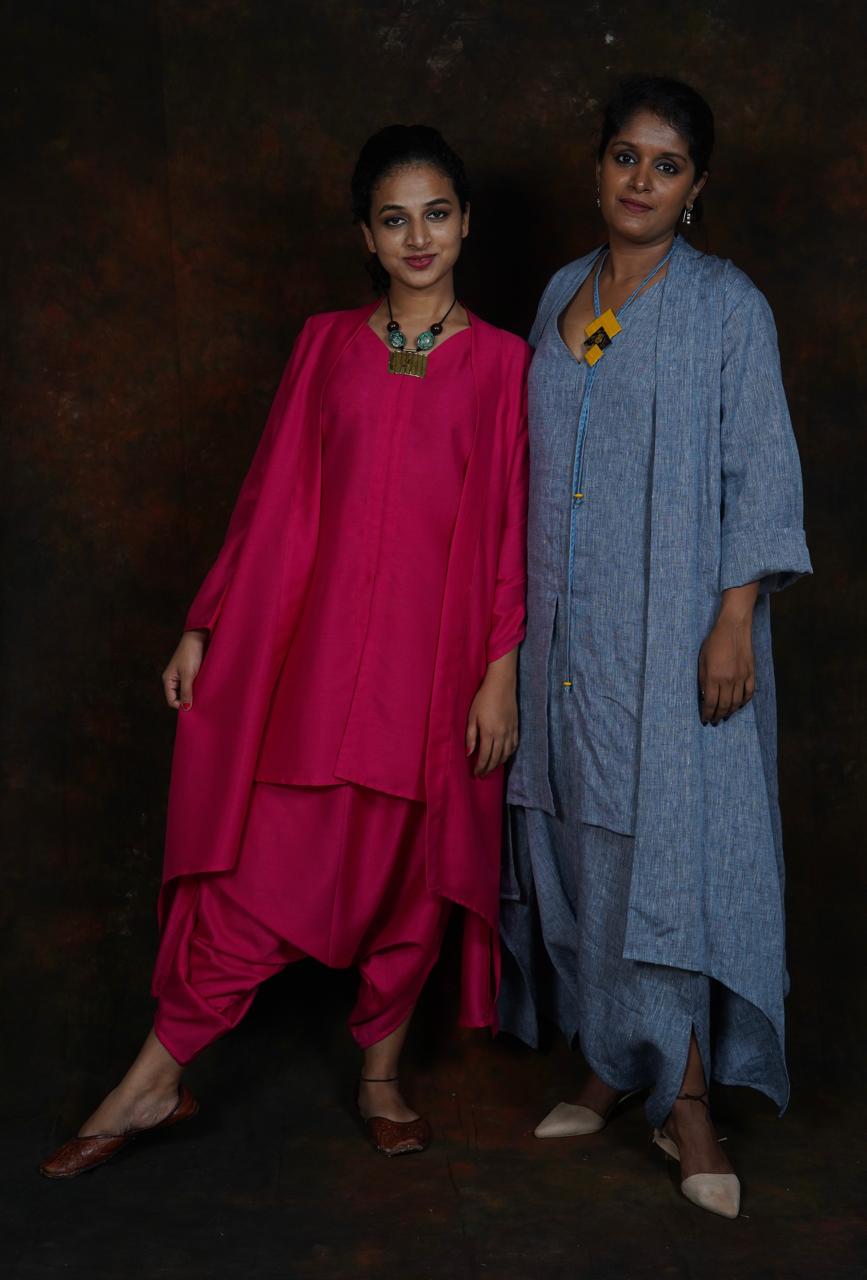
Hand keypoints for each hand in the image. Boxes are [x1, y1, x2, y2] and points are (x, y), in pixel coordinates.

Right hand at [162, 630, 207, 710]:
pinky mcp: (191, 674)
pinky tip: (205, 688)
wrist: (198, 638)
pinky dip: (198, 688)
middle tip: (200, 701)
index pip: (171, 701)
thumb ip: (186, 691)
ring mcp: (182, 677)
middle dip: (188, 700)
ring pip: (186, 692)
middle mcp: (173, 680)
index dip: (181, 705)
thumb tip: (186, 708)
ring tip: (203, 693)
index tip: (194, 706)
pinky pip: (193, 686)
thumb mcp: (188, 674)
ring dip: (194, 694)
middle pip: (178, 698)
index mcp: (168, 680)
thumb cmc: (190, 654)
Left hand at [465, 649, 518, 776]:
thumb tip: (469, 754)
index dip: (480, 767)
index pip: (485, 757)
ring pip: (506, 754)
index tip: (476, 774)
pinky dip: (508, 754)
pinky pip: (513, 746)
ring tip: (491, 769)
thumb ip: (471, 736)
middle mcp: (502, 735)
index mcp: (490, 733)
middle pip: (496, 758)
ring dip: (498, 764)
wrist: (501, 684)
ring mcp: (511, 731)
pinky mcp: (516, 727)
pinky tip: (503, 757)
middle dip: (488, 769)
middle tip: (482, 775)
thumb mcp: (472, 717)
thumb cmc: (483, 699)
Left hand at [698, 584, 757, 724]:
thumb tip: (704, 697)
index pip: (710, 703)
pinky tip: (739, 705)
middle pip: (724, 706)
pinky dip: (744, 702)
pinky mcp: (751, 673)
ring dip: (730, 712)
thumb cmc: (714, 642)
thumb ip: (703, 680)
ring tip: (725, 716)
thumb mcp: (702, 661)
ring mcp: (741, 677)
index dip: (707, 713)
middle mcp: (728, 680)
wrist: (733, 628)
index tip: (705, 720)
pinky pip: (749, 693)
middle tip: (714, 721)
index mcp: (713, 677)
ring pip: (737, 702)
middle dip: (718, 716)